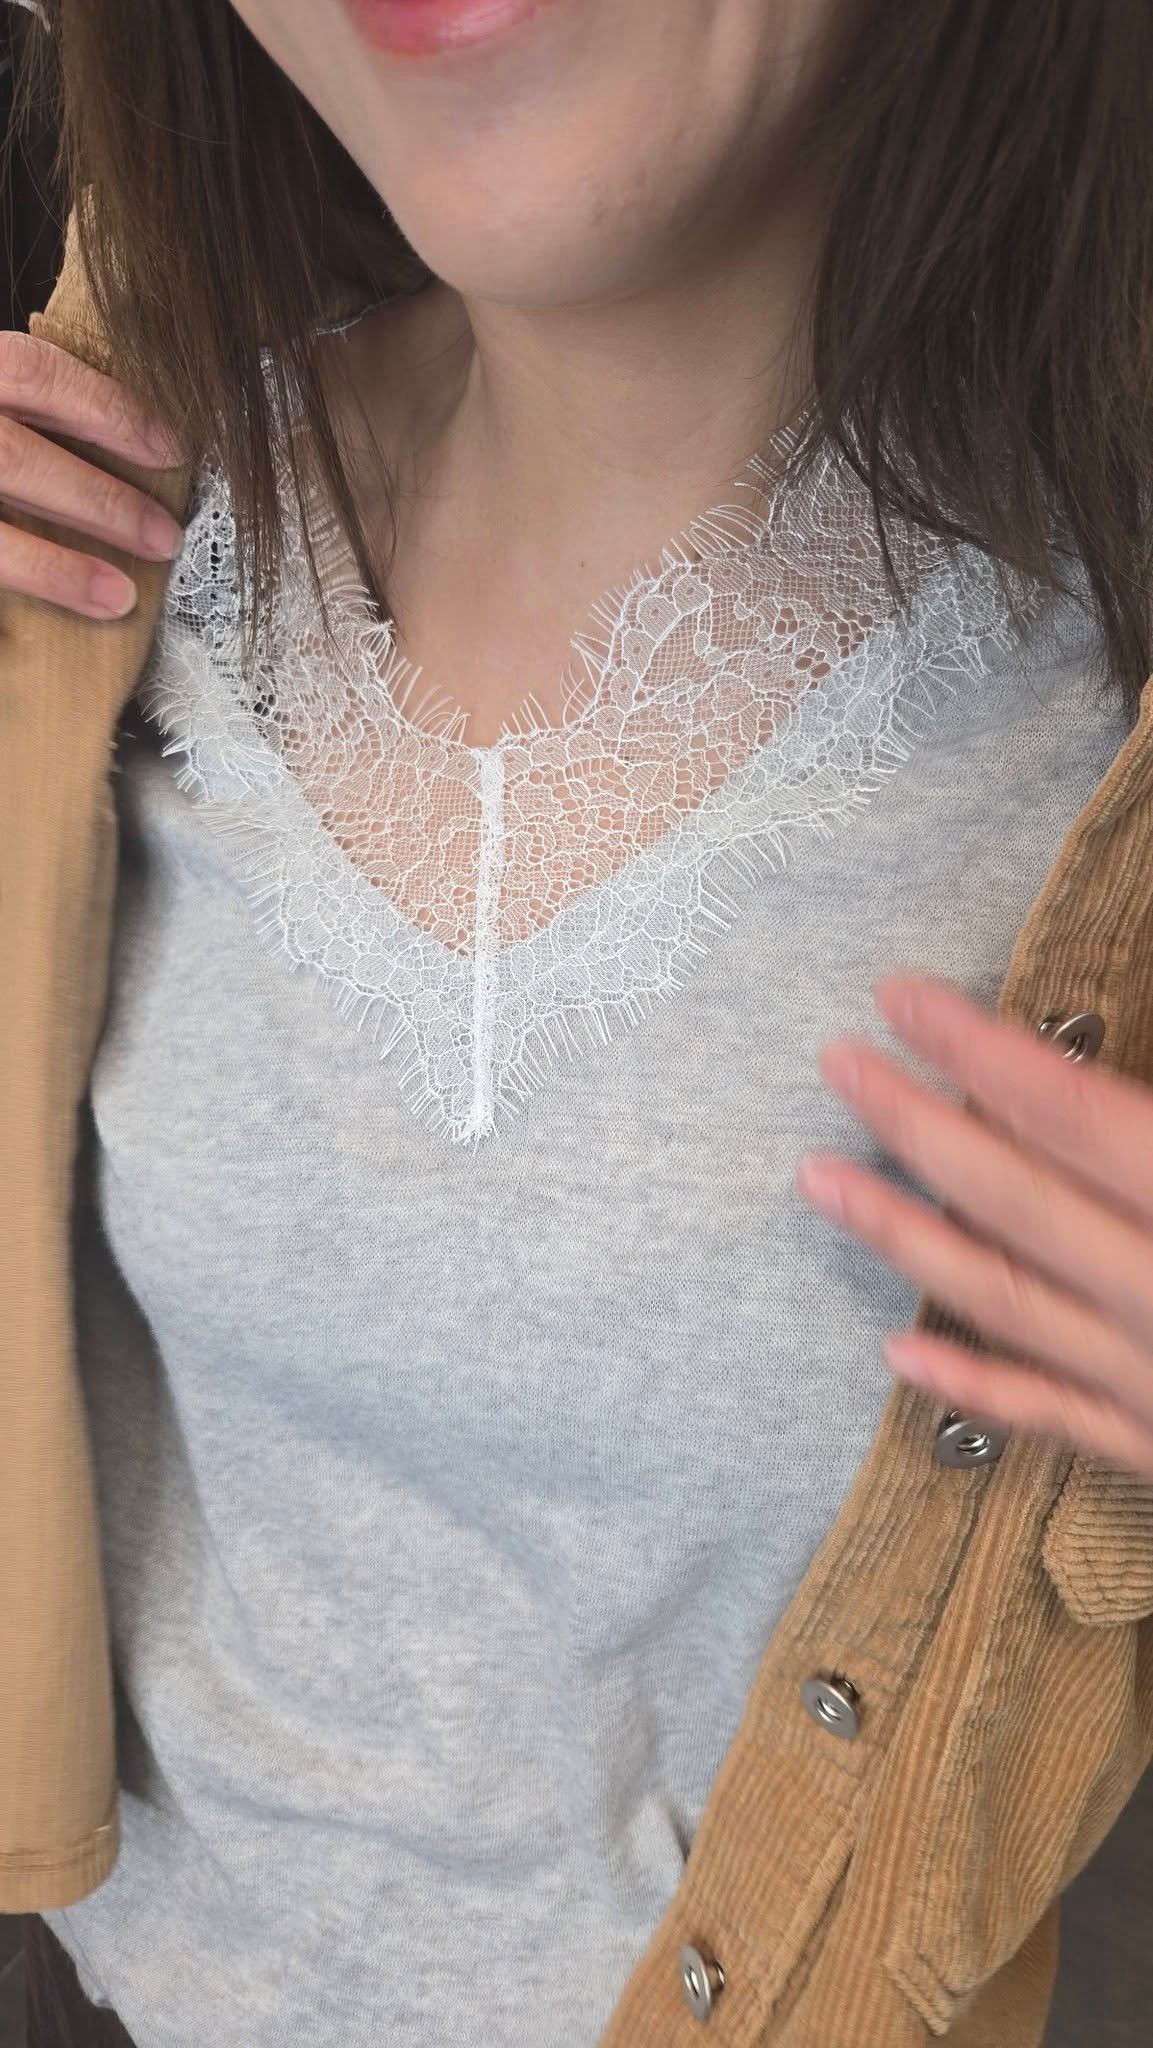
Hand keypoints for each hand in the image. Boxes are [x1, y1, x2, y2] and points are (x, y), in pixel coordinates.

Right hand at [0, 328, 185, 619]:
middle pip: (17, 458)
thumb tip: (128, 438)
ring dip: (58, 567)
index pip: (33, 373)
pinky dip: (17, 586)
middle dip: (99, 502)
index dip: (107, 409)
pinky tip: (57, 616)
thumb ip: (20, 406)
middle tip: (164, 535)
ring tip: (121, 596)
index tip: (169, 447)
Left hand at [796, 976, 1152, 1478]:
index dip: (981, 1050)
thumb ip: (1147, 1124)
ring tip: (817, 1178)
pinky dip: (971, 1381)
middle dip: (916, 1125)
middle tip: (838, 1063)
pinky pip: (1050, 1413)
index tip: (900, 998)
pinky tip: (897, 1349)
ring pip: (1007, 1301)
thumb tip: (1070, 1089)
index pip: (1072, 1114)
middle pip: (1016, 1199)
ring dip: (904, 1237)